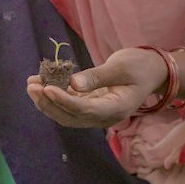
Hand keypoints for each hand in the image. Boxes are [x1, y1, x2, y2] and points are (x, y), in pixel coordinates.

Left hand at [26, 47, 164, 129]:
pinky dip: (55, 96)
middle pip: (71, 117)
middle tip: (31, 86)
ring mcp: (97, 113)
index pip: (84, 109)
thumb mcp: (121, 67)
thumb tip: (73, 84)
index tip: (46, 88)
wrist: (153, 71)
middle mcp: (104, 116)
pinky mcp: (91, 105)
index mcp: (116, 109)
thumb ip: (97, 76)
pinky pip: (70, 105)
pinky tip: (41, 83)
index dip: (64, 101)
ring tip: (31, 84)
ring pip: (67, 114)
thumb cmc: (140, 66)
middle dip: (49, 103)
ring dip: (48, 101)